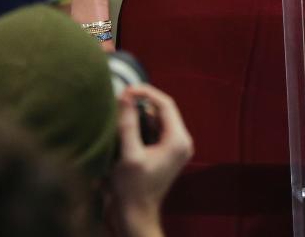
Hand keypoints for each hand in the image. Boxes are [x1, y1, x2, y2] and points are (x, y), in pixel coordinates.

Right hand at [109, 84, 193, 236]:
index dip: (146, 92)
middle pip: (164, 110)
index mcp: (178, 140)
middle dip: (143, 102)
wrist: (136, 214)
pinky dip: (143, 124)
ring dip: (141, 113)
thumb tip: (126, 96)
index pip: (165, 104)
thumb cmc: (132, 189)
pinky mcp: (168, 153)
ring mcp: (176, 148)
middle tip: (122, 98)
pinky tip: (127, 125)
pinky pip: (157, 130)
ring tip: (122, 109)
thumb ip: (128, 123)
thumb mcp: (128, 153)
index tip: (127, 89)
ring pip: (159, 119)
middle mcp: (182, 142)